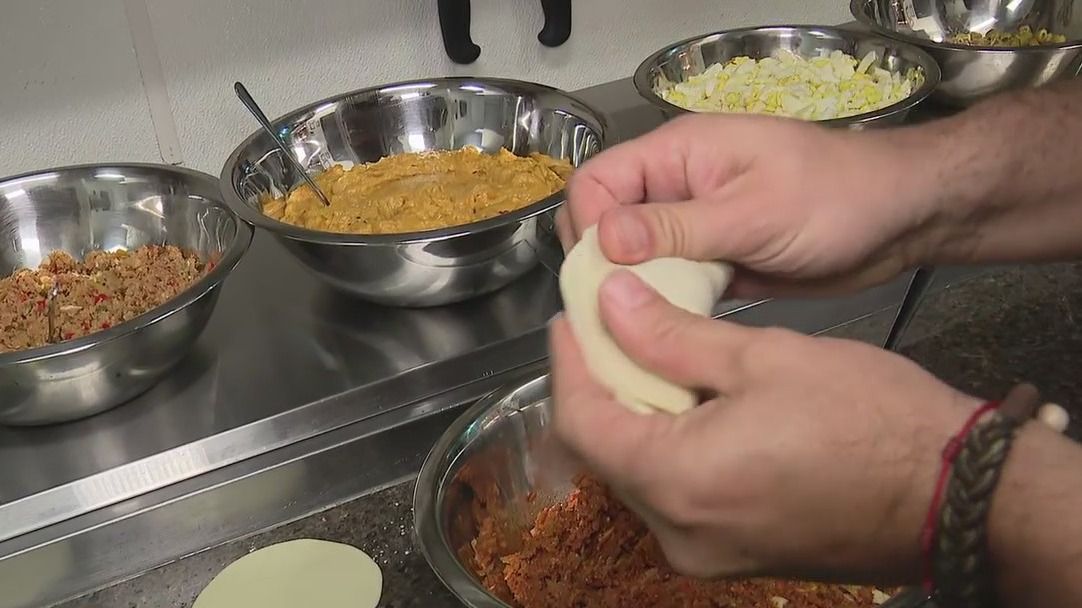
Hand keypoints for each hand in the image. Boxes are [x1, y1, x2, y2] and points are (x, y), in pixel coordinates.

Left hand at [549, 269, 980, 582]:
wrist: (953, 492)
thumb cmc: (873, 424)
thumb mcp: (763, 357)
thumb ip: (672, 336)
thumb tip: (613, 304)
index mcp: (678, 483)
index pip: (582, 420)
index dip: (568, 364)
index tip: (570, 319)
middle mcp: (680, 533)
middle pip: (607, 451)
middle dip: (601, 386)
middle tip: (609, 330)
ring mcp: (708, 553)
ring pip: (640, 475)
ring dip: (636, 417)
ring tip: (650, 358)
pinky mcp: (735, 555)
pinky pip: (678, 498)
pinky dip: (670, 449)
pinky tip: (690, 406)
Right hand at [556, 113, 947, 296]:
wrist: (902, 219)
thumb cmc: (837, 198)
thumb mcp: (755, 210)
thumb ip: (678, 227)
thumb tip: (604, 241)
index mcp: (678, 154)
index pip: (597, 183)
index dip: (587, 228)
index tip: (603, 277)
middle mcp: (677, 188)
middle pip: (606, 224)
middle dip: (604, 267)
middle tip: (618, 314)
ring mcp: (696, 226)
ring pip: (636, 260)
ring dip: (635, 293)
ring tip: (637, 334)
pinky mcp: (716, 261)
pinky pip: (671, 283)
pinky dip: (666, 307)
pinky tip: (668, 336)